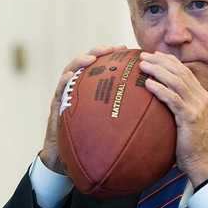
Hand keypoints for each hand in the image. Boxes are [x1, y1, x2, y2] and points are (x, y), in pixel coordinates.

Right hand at [40, 45, 127, 173]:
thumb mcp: (110, 130)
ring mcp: (65, 96)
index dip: (112, 56)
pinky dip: (64, 82)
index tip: (126, 49)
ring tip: (91, 58)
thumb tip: (152, 116)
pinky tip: (70, 76)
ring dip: (80, 61)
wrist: (66, 160)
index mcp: (91, 92)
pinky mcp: (55, 106)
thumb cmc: (91, 145)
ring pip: (70, 72)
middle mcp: (77, 89)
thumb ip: (125, 119)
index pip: (101, 69)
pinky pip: (59, 91)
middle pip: (86, 64)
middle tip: (111, 48)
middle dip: (97, 51)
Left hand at [138, 51, 207, 186]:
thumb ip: (177, 108)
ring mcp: (198, 106)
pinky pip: (173, 99)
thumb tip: (157, 101)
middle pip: (180, 72)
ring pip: (177, 81)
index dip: (169, 61)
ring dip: (158, 71)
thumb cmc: (190, 146)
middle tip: (143, 55)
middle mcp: (202, 98)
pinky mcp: (190, 117)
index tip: (153, 55)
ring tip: (142, 65)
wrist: (203, 163)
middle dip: (161, 61)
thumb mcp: (185, 122)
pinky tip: (148, 84)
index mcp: (202, 97)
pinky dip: (160, 89)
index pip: (185, 72)